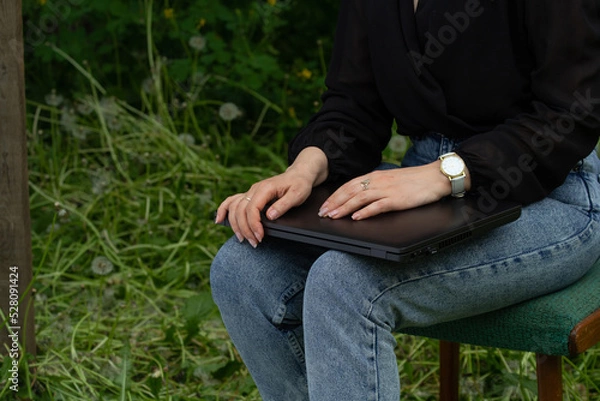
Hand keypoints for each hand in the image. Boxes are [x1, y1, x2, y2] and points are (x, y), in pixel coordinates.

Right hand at [215, 147, 327, 246]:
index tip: (260, 236)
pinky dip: (223, 210)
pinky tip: (219, 220)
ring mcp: (250, 192)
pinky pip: (231, 201)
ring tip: (242, 239)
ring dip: (235, 224)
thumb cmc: (300, 184)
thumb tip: (269, 216)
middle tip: (254, 243)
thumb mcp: (297, 194)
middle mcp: (254, 189)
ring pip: (234, 207)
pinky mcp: (250, 195)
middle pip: (240, 210)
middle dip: (245, 229)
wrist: (299, 174)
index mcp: (265, 189)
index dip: (253, 224)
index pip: (252, 208)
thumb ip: (283, 205)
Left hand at [318, 161, 470, 220]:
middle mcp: (378, 181)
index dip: (335, 195)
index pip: (349, 185)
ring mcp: (387, 190)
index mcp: (375, 176)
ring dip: (344, 207)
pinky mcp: (396, 199)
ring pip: (359, 198)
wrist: (435, 177)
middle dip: (334, 203)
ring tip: (333, 216)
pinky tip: (356, 217)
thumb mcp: (391, 180)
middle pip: (350, 192)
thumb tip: (361, 197)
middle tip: (322, 213)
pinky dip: (365, 212)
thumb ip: (376, 186)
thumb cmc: (415, 180)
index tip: (324, 204)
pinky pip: (377, 206)